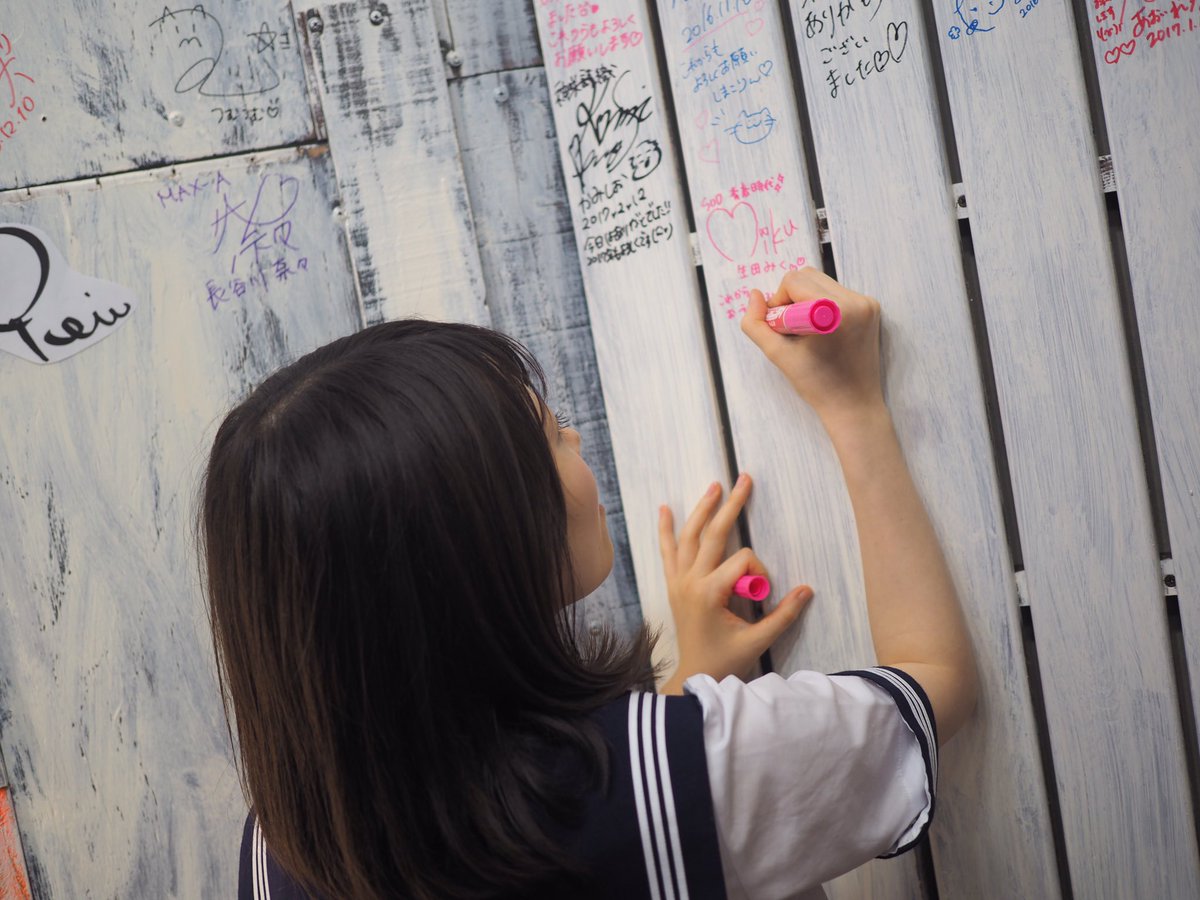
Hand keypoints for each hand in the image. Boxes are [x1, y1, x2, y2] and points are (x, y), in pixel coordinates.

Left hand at [657, 473, 812, 693]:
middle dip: (731, 505)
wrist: (694, 676)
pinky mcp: (674, 585)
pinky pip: (667, 552)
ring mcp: (679, 581)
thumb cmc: (725, 661)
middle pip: (713, 534)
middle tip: (745, 479)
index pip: (743, 561)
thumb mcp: (758, 640)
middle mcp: (691, 581)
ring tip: (714, 486)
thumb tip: (807, 589)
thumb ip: (783, 615)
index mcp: (710, 593)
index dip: (760, 573)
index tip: (763, 595)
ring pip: (689, 536)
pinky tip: (665, 509)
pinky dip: (665, 530)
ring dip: (702, 509)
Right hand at [740, 267, 883, 429]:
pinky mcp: (872, 308)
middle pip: (808, 275)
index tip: (783, 329)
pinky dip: (824, 305)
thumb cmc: (816, 384)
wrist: (854, 404)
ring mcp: (867, 303)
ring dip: (807, 300)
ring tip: (809, 332)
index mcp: (834, 310)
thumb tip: (753, 295)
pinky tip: (825, 332)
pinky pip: (838, 293)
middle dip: (792, 297)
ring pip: (822, 282)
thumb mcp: (777, 355)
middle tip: (793, 328)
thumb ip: (756, 324)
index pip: (793, 281)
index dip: (779, 302)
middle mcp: (855, 301)